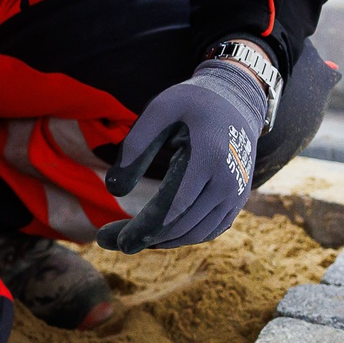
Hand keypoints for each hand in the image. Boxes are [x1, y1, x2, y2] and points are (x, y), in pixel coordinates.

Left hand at [96, 60, 269, 252]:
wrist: (237, 101)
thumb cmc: (192, 103)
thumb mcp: (159, 110)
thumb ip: (135, 147)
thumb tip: (114, 190)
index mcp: (208, 158)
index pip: (173, 208)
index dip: (143, 229)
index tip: (113, 241)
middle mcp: (228, 182)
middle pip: (182, 226)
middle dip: (143, 238)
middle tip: (106, 240)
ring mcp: (236, 195)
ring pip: (196, 234)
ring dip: (161, 241)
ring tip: (127, 236)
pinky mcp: (237, 201)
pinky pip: (209, 230)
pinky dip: (181, 236)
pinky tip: (154, 232)